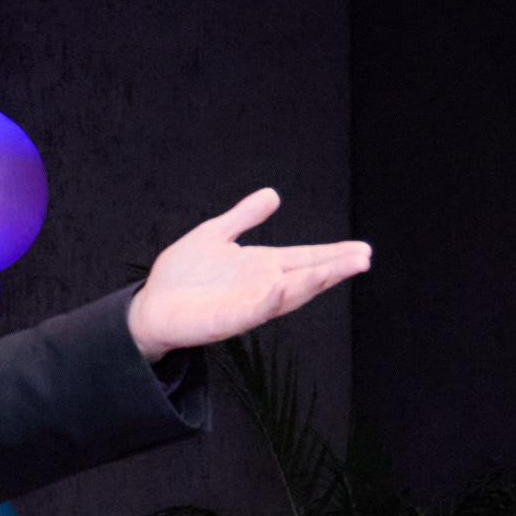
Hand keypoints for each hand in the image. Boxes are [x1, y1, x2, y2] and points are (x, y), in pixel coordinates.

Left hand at [125, 188, 370, 361]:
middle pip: (306, 277)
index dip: (333, 254)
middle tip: (364, 259)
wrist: (151, 305)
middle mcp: (261, 287)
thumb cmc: (182, 276)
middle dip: (334, 268)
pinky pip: (252, 311)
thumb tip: (273, 195)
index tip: (363, 250)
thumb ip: (244, 216)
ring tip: (340, 269)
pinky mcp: (226, 321)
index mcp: (261, 267)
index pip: (305, 258)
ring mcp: (247, 305)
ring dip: (313, 283)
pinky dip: (269, 300)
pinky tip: (282, 285)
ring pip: (287, 295)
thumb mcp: (215, 235)